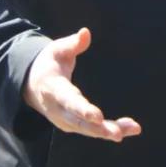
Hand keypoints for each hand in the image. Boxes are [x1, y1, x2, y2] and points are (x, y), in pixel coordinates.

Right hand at [23, 28, 141, 141]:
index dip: (82, 110)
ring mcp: (64, 120)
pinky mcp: (73, 125)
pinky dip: (109, 130)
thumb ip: (72, 43)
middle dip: (98, 129)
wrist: (32, 84)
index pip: (68, 101)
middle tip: (118, 134)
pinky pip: (92, 130)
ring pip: (88, 129)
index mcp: (53, 89)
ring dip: (109, 131)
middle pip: (79, 122)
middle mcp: (58, 110)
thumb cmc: (49, 63)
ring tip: (133, 129)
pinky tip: (130, 129)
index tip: (97, 116)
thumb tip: (86, 32)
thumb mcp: (56, 49)